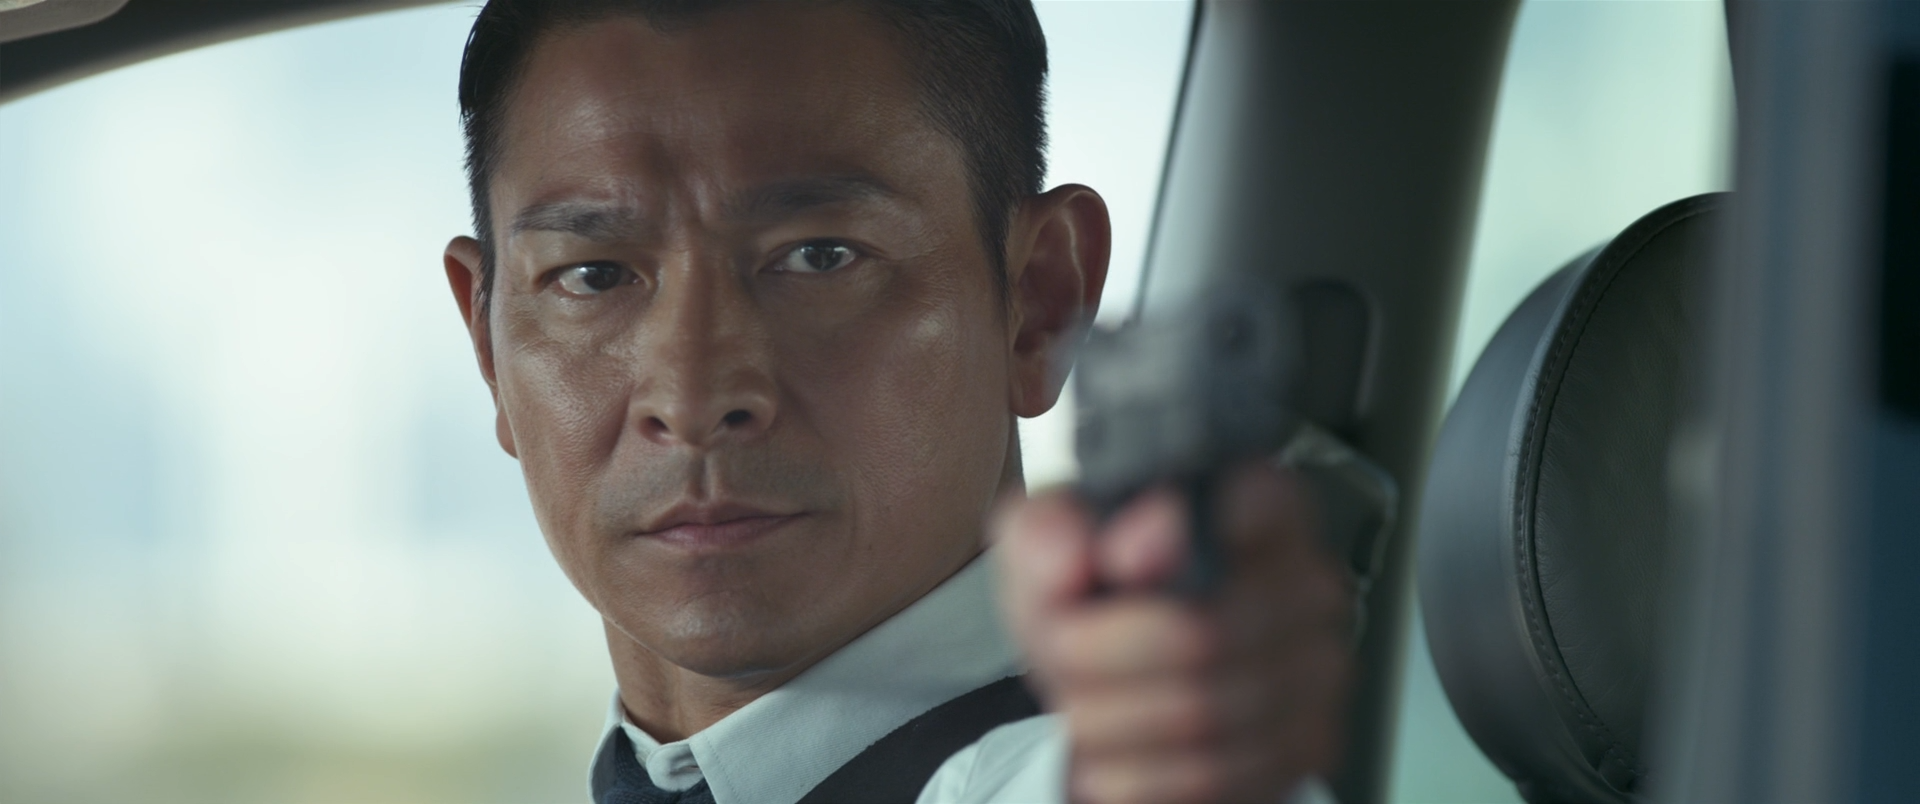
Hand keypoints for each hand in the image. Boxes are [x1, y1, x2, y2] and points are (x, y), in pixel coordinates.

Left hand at [994, 463, 1352, 803]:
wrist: (1124, 688)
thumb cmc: (1096, 601)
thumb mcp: (1049, 547)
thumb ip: (1054, 531)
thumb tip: (1093, 553)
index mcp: (1254, 505)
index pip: (1258, 501)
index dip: (1182, 535)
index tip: (1118, 563)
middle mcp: (1305, 581)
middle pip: (1198, 633)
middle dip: (1099, 656)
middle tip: (1062, 649)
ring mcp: (1317, 668)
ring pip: (1199, 714)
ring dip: (1110, 720)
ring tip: (1083, 702)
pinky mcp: (1308, 742)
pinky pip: (1210, 775)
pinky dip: (1136, 772)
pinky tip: (1114, 750)